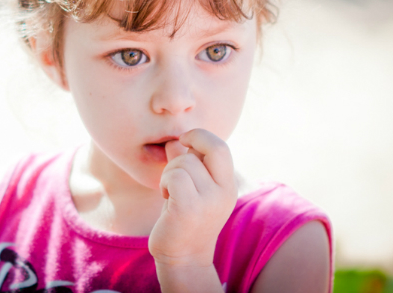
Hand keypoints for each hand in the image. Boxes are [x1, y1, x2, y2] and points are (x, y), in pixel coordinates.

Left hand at [148, 129, 236, 267]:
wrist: (182, 258)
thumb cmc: (183, 218)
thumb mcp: (191, 188)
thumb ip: (186, 163)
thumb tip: (173, 141)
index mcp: (228, 185)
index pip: (221, 147)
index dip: (200, 136)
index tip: (185, 141)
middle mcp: (224, 192)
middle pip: (212, 147)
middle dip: (190, 142)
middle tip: (176, 159)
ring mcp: (209, 201)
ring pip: (185, 162)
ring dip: (169, 172)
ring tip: (169, 190)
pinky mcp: (189, 209)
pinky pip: (174, 177)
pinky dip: (164, 182)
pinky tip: (165, 196)